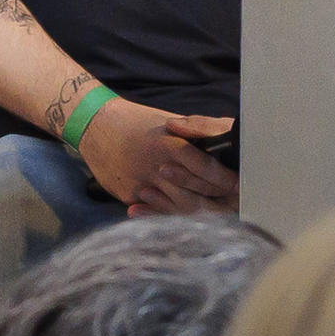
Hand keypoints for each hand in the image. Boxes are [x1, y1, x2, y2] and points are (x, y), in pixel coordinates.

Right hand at [76, 101, 238, 213]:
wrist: (96, 125)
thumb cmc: (140, 122)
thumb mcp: (172, 121)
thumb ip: (199, 132)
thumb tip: (228, 142)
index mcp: (172, 145)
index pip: (206, 169)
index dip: (224, 180)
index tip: (238, 185)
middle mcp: (157, 167)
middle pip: (195, 193)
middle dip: (217, 200)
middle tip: (234, 203)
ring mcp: (142, 184)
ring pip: (177, 207)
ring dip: (196, 210)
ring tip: (214, 212)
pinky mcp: (128, 195)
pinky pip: (155, 210)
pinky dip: (170, 212)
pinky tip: (184, 214)